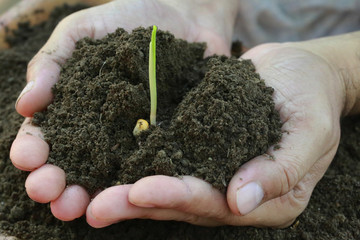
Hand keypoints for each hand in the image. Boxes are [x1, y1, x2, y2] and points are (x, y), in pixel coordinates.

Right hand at [10, 0, 237, 220]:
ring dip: (91, 194)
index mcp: (78, 107)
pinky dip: (142, 181)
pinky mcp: (171, 138)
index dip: (34, 149)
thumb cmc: (131, 17)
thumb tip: (24, 106)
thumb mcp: (84, 30)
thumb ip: (54, 62)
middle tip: (48, 193)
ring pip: (111, 174)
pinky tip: (131, 196)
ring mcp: (139, 137)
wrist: (185, 15)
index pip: (48, 135)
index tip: (28, 159)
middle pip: (76, 164)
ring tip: (77, 208)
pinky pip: (157, 163)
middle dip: (57, 182)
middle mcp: (106, 129)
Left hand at [86, 41, 346, 226]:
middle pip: (186, 203)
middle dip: (141, 203)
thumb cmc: (312, 96)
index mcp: (269, 198)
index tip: (139, 191)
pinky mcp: (202, 148)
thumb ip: (281, 169)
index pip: (217, 205)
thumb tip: (240, 201)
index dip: (178, 198)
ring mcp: (218, 172)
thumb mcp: (310, 130)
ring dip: (132, 191)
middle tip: (97, 207)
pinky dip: (141, 163)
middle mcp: (237, 192)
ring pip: (171, 186)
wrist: (299, 71)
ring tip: (92, 196)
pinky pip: (169, 159)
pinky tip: (110, 164)